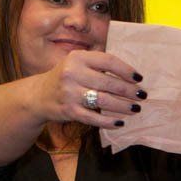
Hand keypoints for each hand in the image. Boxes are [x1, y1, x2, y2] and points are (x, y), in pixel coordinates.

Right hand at [30, 50, 144, 127]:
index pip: (108, 62)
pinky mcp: (68, 111)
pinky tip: (119, 122)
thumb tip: (130, 76)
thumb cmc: (66, 78)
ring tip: (135, 109)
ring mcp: (69, 93)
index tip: (139, 79)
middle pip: (109, 83)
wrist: (39, 95)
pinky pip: (93, 118)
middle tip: (142, 96)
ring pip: (104, 101)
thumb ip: (98, 64)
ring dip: (123, 106)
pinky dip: (108, 122)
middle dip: (129, 91)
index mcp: (77, 58)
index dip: (127, 70)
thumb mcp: (77, 63)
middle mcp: (72, 73)